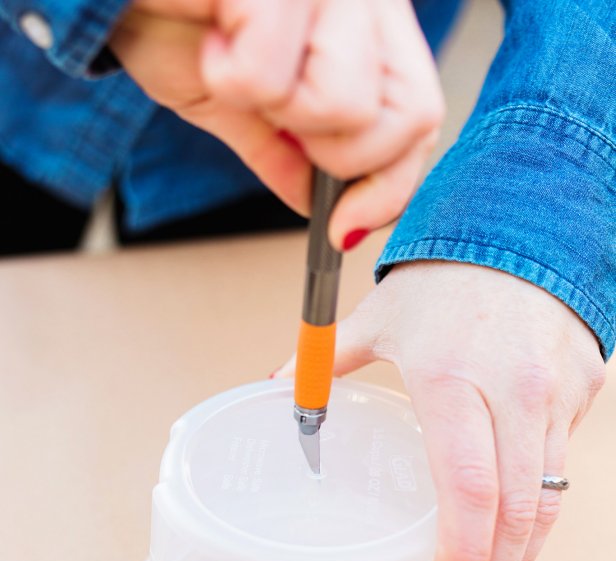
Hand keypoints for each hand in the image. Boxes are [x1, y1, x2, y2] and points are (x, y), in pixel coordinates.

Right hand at [109, 0, 443, 248]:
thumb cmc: (162, 16)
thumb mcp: (235, 103)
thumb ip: (290, 156)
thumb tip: (328, 213)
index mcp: (364, 21)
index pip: (419, 117)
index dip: (391, 186)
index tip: (345, 230)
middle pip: (406, 118)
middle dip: (334, 154)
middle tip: (275, 117)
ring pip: (346, 104)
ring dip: (274, 108)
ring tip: (231, 60)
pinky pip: (272, 76)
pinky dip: (228, 78)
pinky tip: (210, 35)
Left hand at [274, 262, 605, 560]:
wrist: (523, 226)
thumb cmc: (443, 277)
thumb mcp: (381, 316)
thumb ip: (328, 360)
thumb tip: (278, 388)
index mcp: (451, 376)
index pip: (467, 487)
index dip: (459, 554)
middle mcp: (512, 390)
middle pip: (515, 511)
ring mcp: (556, 394)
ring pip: (548, 500)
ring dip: (521, 560)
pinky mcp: (583, 392)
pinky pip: (560, 466)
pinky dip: (537, 511)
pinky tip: (514, 538)